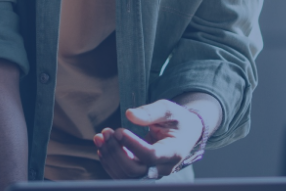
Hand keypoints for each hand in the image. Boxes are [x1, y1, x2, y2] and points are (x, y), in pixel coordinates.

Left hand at [91, 99, 207, 178]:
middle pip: (134, 170)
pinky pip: (122, 174)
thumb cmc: (177, 120)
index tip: (119, 130)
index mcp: (174, 151)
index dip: (131, 145)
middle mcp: (164, 167)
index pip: (150, 155)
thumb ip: (150, 112)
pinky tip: (104, 146)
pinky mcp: (142, 172)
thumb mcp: (168, 110)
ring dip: (109, 156)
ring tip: (101, 136)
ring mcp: (152, 172)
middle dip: (115, 151)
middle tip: (107, 132)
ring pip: (125, 175)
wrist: (184, 132)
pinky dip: (110, 161)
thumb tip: (129, 114)